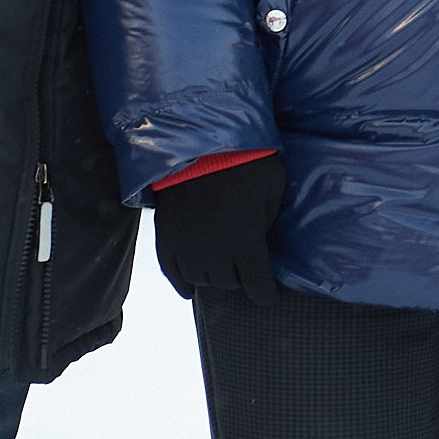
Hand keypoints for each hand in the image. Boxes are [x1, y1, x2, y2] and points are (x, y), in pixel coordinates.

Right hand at [152, 154, 286, 305]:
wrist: (199, 142)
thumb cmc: (246, 160)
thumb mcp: (273, 187)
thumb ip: (268, 219)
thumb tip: (260, 237)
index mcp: (246, 242)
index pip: (257, 284)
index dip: (265, 294)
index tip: (268, 297)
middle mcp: (215, 253)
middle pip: (228, 283)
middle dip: (240, 279)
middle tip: (245, 270)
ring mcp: (187, 247)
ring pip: (201, 280)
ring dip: (214, 278)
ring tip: (222, 269)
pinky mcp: (166, 237)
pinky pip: (172, 272)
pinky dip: (183, 283)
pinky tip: (190, 289)